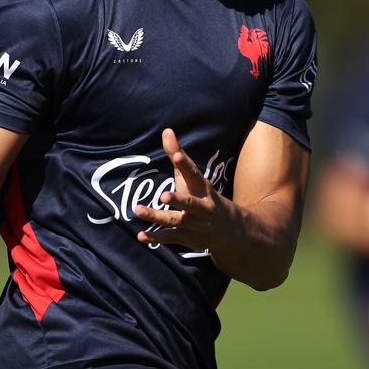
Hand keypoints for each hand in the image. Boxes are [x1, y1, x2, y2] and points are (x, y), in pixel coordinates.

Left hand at [134, 128, 236, 249]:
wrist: (230, 230)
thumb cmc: (204, 196)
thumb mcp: (193, 178)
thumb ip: (178, 155)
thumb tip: (166, 130)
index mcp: (203, 188)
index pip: (194, 174)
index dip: (185, 164)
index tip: (176, 156)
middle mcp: (201, 207)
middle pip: (189, 202)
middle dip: (178, 199)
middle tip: (163, 195)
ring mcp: (194, 224)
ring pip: (175, 221)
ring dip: (157, 216)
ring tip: (138, 210)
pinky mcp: (187, 238)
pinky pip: (170, 238)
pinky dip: (155, 237)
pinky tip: (140, 235)